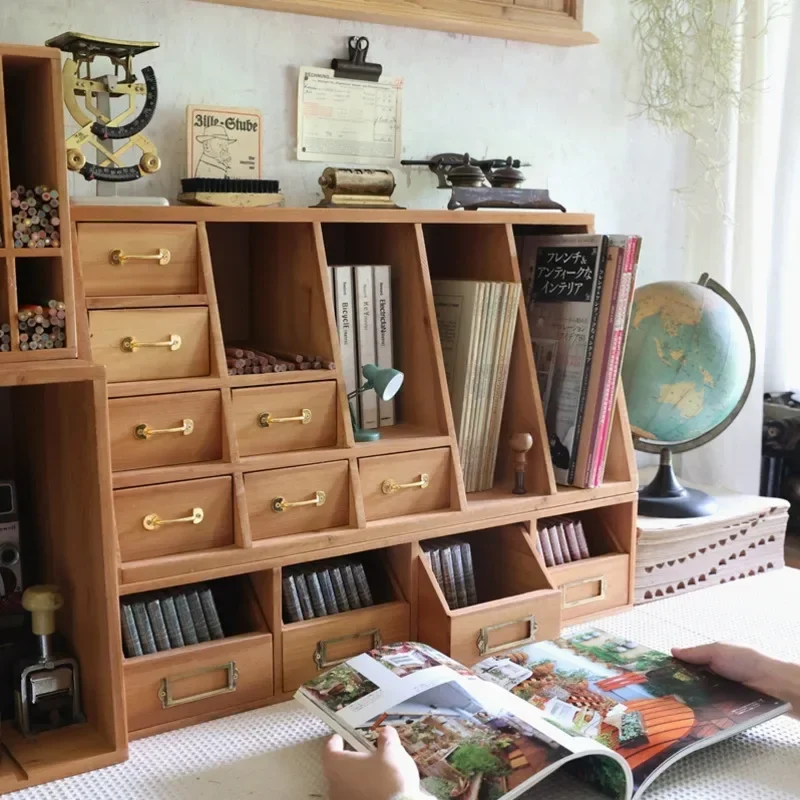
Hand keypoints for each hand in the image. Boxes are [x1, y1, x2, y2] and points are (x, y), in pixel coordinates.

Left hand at [323, 725, 420, 799]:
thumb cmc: (389, 782)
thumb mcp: (392, 752)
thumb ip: (387, 739)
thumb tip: (386, 733)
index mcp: (338, 765)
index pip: (330, 749)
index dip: (335, 742)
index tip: (339, 738)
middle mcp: (335, 786)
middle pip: (337, 768)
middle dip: (349, 761)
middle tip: (362, 755)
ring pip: (345, 785)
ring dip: (356, 778)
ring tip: (373, 774)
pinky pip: (354, 797)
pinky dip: (362, 792)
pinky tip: (376, 790)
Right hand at [672, 642, 799, 707]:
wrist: (773, 683)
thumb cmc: (747, 660)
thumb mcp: (717, 650)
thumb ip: (695, 653)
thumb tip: (673, 651)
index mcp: (713, 657)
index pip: (690, 663)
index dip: (676, 668)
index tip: (660, 674)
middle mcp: (716, 674)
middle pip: (693, 681)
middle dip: (681, 686)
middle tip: (663, 693)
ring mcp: (721, 691)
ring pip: (700, 696)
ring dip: (691, 699)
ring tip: (673, 705)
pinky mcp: (728, 705)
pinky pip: (711, 707)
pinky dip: (703, 709)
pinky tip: (691, 713)